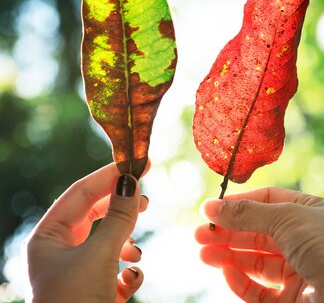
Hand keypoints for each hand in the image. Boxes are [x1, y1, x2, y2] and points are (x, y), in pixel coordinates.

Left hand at [24, 162, 149, 302]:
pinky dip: (128, 271)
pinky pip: (115, 268)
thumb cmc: (76, 301)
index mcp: (48, 238)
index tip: (138, 162)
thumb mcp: (100, 253)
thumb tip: (131, 181)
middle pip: (95, 215)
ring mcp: (78, 272)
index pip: (80, 193)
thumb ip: (119, 216)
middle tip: (146, 198)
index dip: (109, 175)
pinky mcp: (95, 291)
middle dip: (122, 209)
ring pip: (108, 241)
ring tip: (136, 249)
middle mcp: (60, 252)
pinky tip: (131, 278)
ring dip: (127, 243)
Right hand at [195, 187, 323, 302]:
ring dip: (229, 256)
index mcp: (310, 212)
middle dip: (229, 233)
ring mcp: (300, 271)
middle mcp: (305, 240)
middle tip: (199, 234)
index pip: (268, 202)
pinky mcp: (294, 300)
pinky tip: (226, 271)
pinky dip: (242, 281)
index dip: (239, 205)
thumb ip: (248, 214)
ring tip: (203, 252)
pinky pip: (261, 291)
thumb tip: (214, 206)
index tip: (210, 210)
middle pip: (259, 234)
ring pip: (256, 263)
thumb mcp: (286, 218)